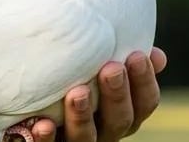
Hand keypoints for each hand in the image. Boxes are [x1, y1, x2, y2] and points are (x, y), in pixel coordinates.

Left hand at [26, 48, 167, 141]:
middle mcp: (103, 131)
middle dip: (117, 95)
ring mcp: (76, 141)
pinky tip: (43, 123)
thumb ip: (122, 57)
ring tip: (78, 92)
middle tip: (111, 68)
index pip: (144, 104)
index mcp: (122, 111)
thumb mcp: (98, 62)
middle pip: (119, 122)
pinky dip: (46, 138)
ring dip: (82, 116)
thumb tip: (157, 55)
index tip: (137, 55)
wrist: (32, 90)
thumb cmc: (74, 68)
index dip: (144, 82)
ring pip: (86, 138)